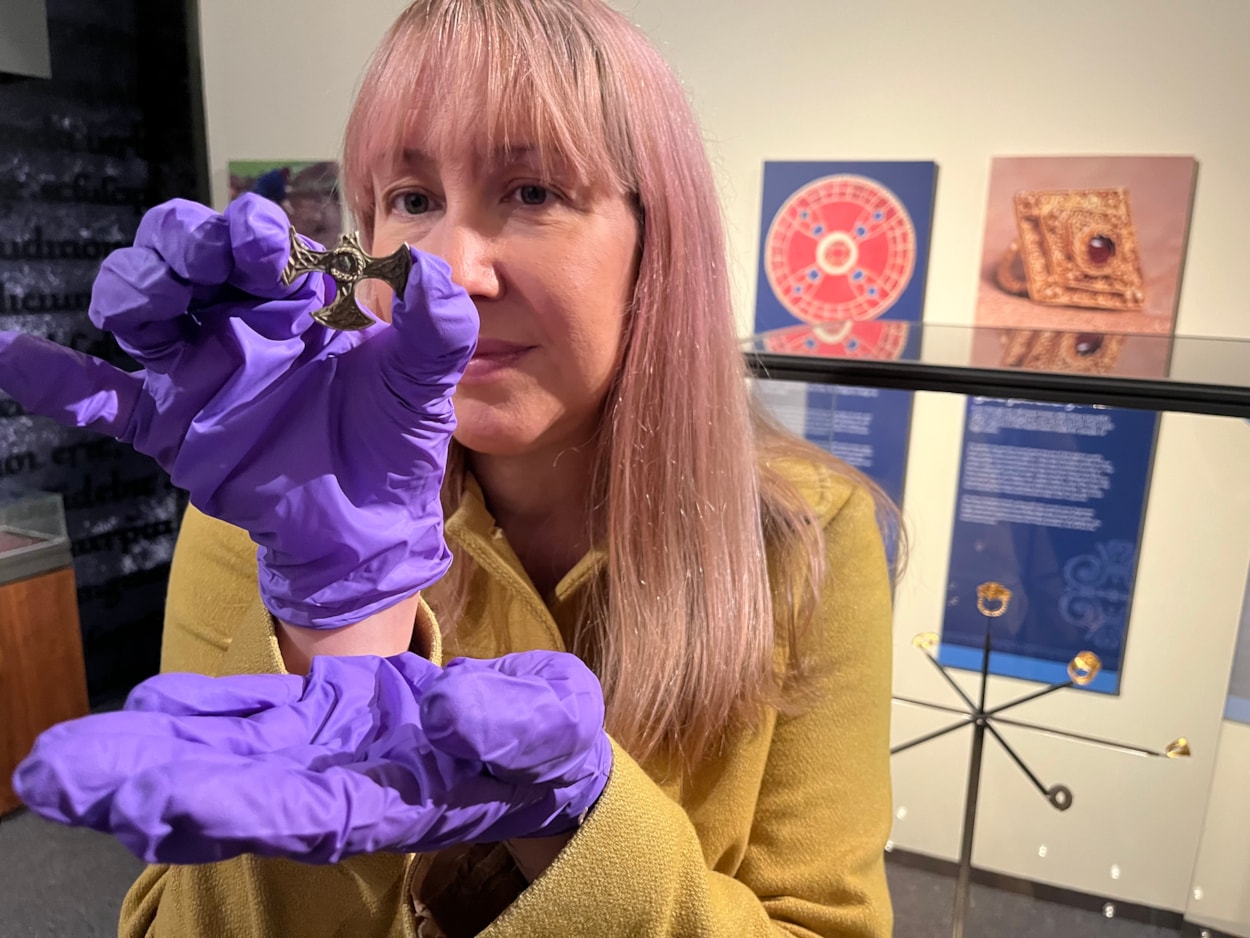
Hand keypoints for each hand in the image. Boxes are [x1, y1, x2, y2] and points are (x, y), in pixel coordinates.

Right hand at [0, 195, 477, 626]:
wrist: (367, 524)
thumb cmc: (393, 443)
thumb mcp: (424, 385)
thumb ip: (434, 329)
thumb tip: (432, 274)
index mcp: (297, 303)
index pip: (258, 244)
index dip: (253, 236)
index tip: (269, 252)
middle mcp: (238, 323)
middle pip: (184, 256)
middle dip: (181, 244)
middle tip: (197, 262)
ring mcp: (198, 373)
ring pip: (141, 310)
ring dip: (134, 292)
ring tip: (144, 307)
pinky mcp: (171, 428)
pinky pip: (105, 400)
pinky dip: (59, 380)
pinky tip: (15, 358)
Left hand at [12, 651, 611, 864]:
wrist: (540, 763)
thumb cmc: (553, 753)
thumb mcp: (556, 729)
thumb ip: (514, 724)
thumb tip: (454, 714)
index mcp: (395, 796)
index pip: (303, 809)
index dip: (232, 804)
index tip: (160, 800)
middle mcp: (343, 786)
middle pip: (234, 793)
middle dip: (148, 786)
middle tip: (57, 776)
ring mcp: (328, 753)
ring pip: (230, 757)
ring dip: (149, 756)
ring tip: (63, 758)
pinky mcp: (329, 718)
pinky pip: (258, 717)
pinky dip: (203, 713)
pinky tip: (149, 703)